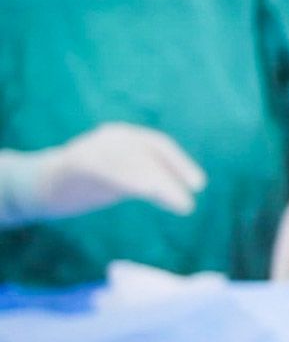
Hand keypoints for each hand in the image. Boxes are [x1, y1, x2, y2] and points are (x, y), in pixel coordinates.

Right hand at [24, 123, 206, 219]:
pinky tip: (151, 194)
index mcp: (123, 136)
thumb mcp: (121, 177)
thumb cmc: (85, 183)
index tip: (198, 185)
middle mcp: (110, 137)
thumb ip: (147, 178)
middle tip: (189, 205)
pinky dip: (133, 182)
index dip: (180, 164)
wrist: (37, 186)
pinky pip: (108, 172)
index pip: (159, 145)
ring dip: (160, 186)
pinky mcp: (76, 164)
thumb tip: (182, 196)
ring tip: (181, 204)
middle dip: (173, 177)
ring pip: (132, 164)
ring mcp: (92, 148)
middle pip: (150, 155)